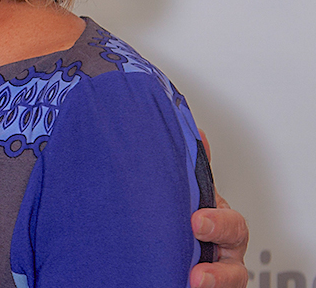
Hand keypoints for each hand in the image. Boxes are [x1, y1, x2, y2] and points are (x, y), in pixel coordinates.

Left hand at [190, 131, 248, 287]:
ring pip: (227, 280)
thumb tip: (197, 134)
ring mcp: (215, 270)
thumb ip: (196, 166)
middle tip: (195, 260)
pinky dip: (197, 286)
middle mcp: (223, 250)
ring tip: (195, 281)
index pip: (230, 225)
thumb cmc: (189, 212)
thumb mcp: (193, 190)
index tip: (196, 222)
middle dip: (218, 263)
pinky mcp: (203, 284)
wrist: (175, 238)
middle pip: (232, 263)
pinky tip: (181, 282)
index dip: (217, 224)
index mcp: (222, 223)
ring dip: (213, 282)